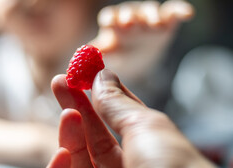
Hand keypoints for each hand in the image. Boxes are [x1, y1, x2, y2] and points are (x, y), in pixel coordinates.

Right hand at [47, 69, 213, 167]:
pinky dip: (60, 167)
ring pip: (80, 157)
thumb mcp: (145, 127)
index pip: (116, 116)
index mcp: (147, 147)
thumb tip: (102, 74)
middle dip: (76, 106)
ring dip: (69, 134)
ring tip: (68, 113)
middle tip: (59, 81)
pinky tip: (62, 152)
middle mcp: (129, 165)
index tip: (81, 73)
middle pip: (94, 134)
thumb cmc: (173, 167)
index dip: (98, 93)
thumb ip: (117, 103)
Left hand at [90, 0, 193, 79]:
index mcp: (114, 23)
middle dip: (128, 16)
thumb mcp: (111, 54)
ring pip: (150, 10)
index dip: (110, 19)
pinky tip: (188, 13)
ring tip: (155, 23)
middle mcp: (130, 16)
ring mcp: (149, 16)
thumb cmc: (121, 51)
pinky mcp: (168, 18)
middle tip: (129, 23)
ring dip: (151, 14)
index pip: (110, 17)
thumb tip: (75, 62)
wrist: (142, 54)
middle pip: (129, 12)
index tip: (109, 24)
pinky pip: (173, 11)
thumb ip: (96, 55)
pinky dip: (180, 9)